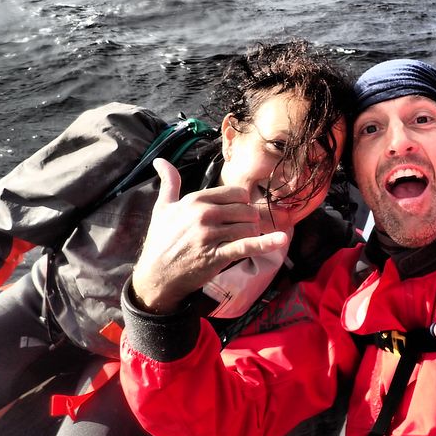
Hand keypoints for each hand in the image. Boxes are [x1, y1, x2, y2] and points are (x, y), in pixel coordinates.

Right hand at [131, 159, 288, 313]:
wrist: (156, 275)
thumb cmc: (161, 240)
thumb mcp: (162, 207)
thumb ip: (169, 182)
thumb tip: (160, 160)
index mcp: (196, 200)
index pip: (237, 193)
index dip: (242, 204)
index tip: (236, 214)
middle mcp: (204, 214)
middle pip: (246, 209)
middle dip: (249, 220)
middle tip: (240, 230)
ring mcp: (211, 235)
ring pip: (249, 227)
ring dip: (252, 234)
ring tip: (241, 241)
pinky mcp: (217, 256)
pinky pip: (246, 246)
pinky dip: (265, 243)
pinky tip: (280, 240)